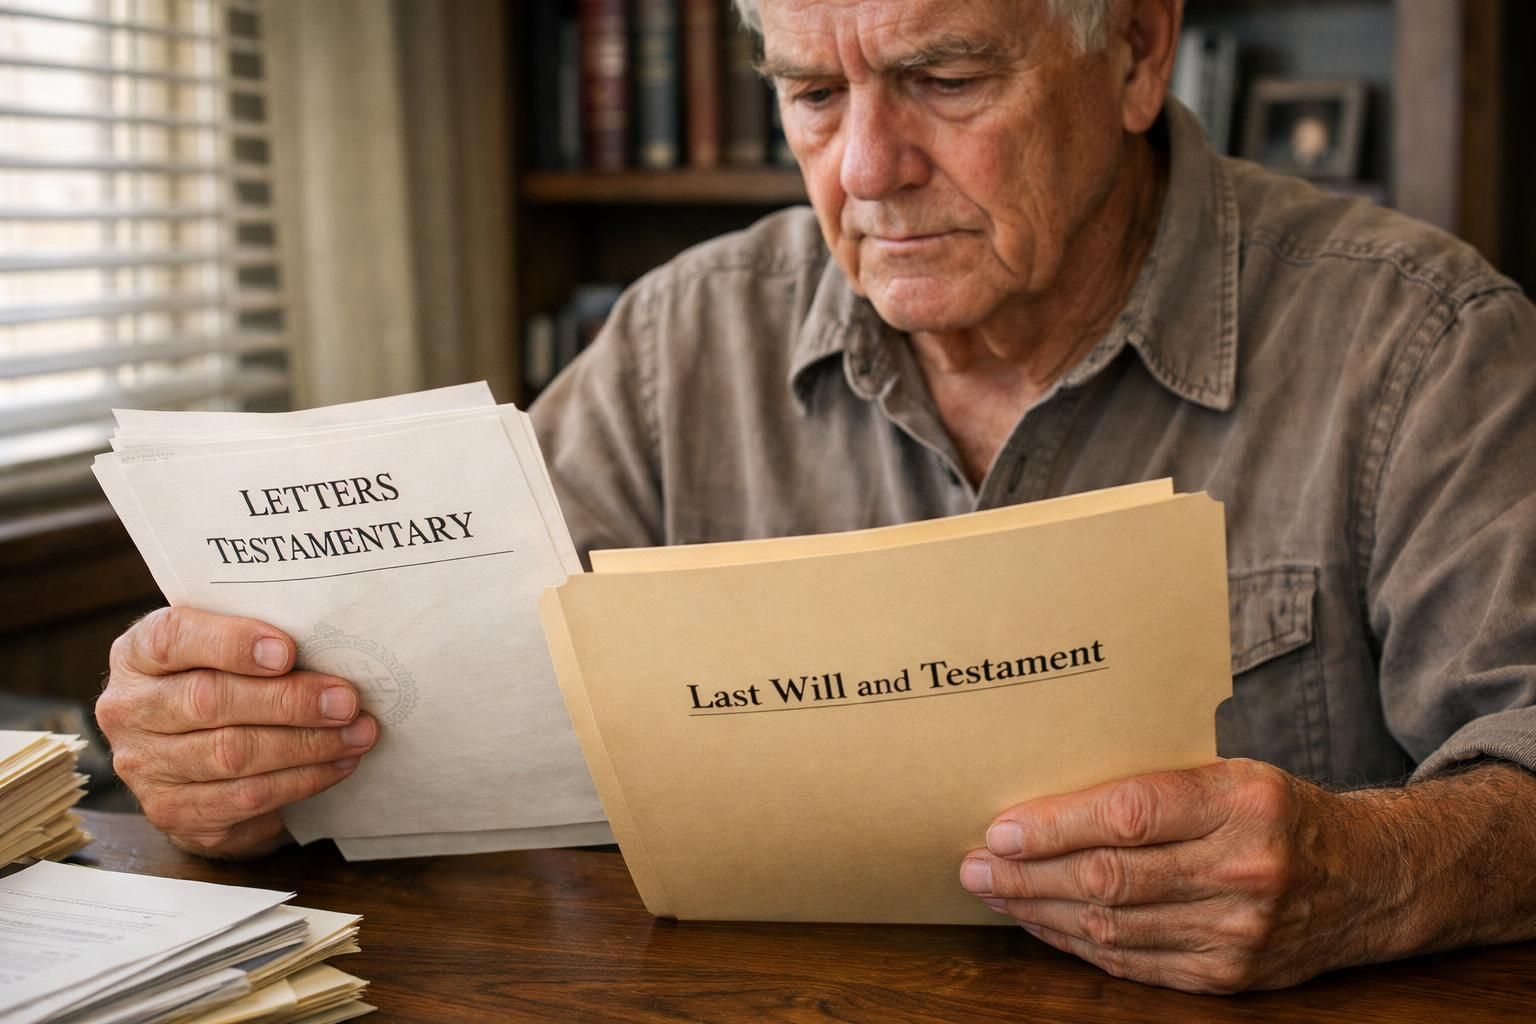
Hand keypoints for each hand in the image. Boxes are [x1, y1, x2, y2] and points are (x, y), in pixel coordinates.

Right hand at [98, 607, 377, 857]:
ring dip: (306, 746)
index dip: (231, 643)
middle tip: (346, 700)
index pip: (172, 638)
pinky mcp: (173, 812)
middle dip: (288, 702)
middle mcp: (129, 710)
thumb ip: (258, 640)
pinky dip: (301, 780)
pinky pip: (244, 798)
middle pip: (208, 702)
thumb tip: (331, 645)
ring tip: (357, 733)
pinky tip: (337, 764)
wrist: (191, 750)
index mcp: (137, 655)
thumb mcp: (225, 648)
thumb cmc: (223, 680)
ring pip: (231, 755)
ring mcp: (144, 767)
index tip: (288, 651)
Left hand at [958, 758, 1408, 992]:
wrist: (1370, 879)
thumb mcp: (1231, 773)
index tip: (1000, 828)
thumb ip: (1156, 783)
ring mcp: (1240, 932)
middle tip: (974, 865)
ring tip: (994, 892)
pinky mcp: (1230, 977)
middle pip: (1112, 878)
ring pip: (1115, 928)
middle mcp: (1245, 868)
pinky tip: (1044, 923)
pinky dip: (1079, 945)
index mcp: (1243, 801)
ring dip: (1042, 912)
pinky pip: (1135, 964)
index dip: (1056, 826)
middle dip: (1029, 874)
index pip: (1130, 814)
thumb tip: (1049, 791)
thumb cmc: (1278, 811)